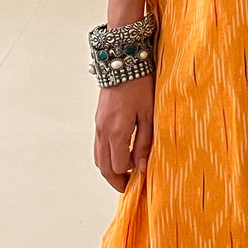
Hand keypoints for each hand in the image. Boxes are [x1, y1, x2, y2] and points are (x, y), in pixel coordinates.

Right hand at [94, 73, 154, 190]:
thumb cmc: (140, 85)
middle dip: (115, 180)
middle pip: (103, 166)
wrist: (122, 61)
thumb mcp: (149, 114)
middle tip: (128, 187)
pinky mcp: (98, 119)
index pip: (118, 166)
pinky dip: (106, 156)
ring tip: (125, 173)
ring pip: (98, 157)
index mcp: (116, 132)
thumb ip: (145, 143)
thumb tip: (142, 168)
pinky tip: (119, 154)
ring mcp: (98, 125)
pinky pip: (98, 145)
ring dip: (109, 169)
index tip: (141, 180)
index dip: (129, 176)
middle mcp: (103, 131)